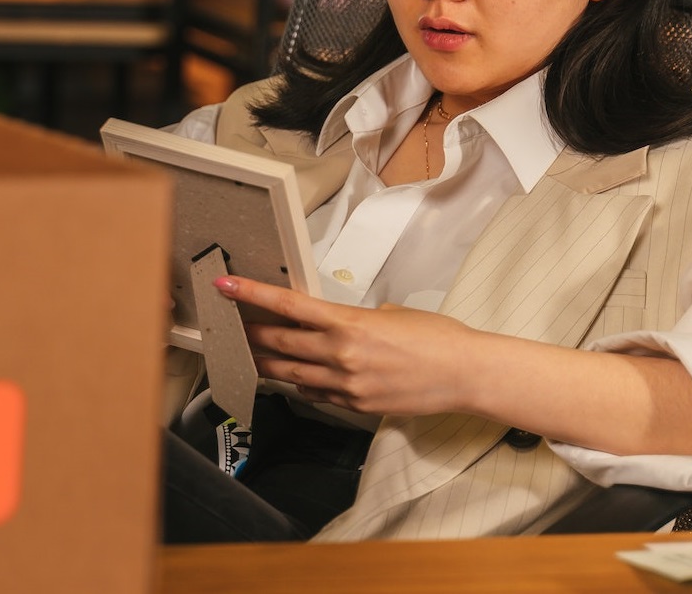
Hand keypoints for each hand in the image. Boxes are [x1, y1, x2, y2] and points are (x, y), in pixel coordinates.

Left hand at [213, 275, 478, 416]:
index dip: (252, 295)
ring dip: (267, 362)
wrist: (464, 373)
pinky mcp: (355, 406)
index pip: (288, 306)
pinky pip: (316, 394)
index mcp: (348, 323)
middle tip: (231, 325)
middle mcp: (340, 354)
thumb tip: (336, 326)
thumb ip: (356, 319)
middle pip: (280, 342)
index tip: (227, 287)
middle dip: (251, 332)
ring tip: (250, 353)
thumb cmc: (435, 336)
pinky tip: (291, 379)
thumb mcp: (391, 313)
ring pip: (291, 373)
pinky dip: (301, 385)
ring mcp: (346, 384)